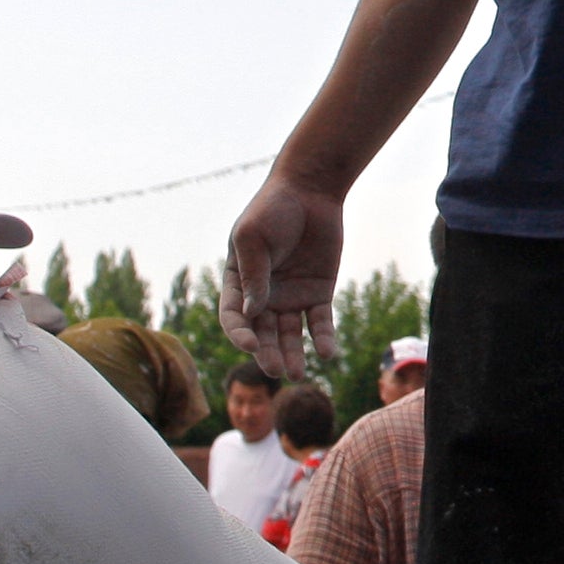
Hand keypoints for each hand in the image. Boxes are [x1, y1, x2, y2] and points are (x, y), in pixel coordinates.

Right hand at [221, 175, 343, 376]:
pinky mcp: (319, 294)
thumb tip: (253, 312)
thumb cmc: (272, 209)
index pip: (234, 318)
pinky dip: (323, 338)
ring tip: (298, 373)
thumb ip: (253, 273)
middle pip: (263, 334)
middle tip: (277, 370)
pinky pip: (320, 322)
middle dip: (268, 354)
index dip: (241, 335)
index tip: (252, 345)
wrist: (311, 191)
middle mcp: (263, 297)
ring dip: (293, 355)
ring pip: (291, 335)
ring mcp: (292, 297)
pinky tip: (328, 353)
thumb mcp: (253, 237)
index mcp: (238, 284)